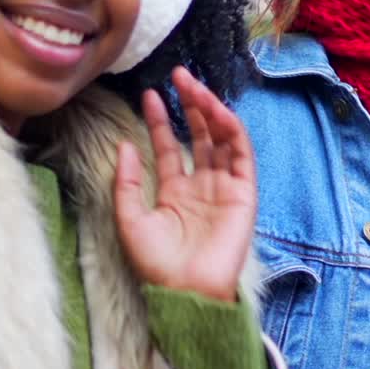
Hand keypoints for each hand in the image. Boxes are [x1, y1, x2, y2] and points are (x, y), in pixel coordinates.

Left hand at [114, 66, 255, 302]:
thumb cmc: (157, 264)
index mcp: (175, 193)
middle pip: (199, 136)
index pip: (169, 147)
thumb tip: (124, 145)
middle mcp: (201, 187)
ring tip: (196, 88)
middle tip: (180, 77)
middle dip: (190, 106)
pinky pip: (242, 156)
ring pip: (221, 140)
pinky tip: (218, 111)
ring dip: (211, 111)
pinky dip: (232, 131)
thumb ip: (126, 182)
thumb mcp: (130, 219)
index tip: (150, 95)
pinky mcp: (244, 194)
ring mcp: (224, 189)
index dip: (159, 121)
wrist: (187, 291)